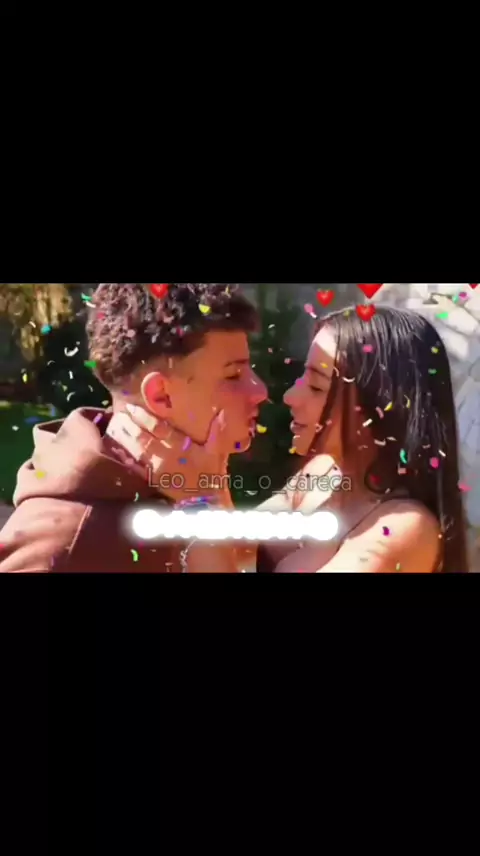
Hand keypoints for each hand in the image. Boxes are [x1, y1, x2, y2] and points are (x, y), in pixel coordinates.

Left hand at [105, 404, 228, 501]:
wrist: (205, 501)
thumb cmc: (211, 474)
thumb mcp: (216, 452)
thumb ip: (217, 432)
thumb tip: (222, 412)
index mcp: (180, 446)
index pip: (158, 428)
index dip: (144, 417)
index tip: (133, 408)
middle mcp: (166, 455)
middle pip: (143, 437)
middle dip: (130, 425)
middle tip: (119, 414)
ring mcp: (157, 469)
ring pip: (137, 450)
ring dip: (125, 438)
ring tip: (114, 427)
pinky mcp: (153, 480)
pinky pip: (136, 467)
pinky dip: (126, 458)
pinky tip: (117, 450)